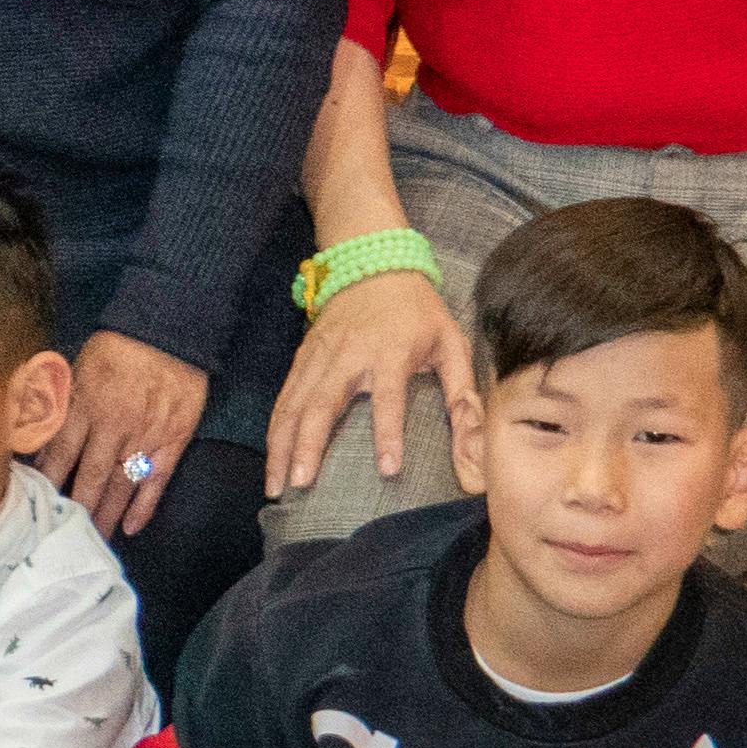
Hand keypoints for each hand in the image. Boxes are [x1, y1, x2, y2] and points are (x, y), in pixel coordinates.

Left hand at [37, 329, 210, 537]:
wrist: (168, 332)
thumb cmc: (115, 350)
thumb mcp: (74, 368)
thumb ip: (52, 400)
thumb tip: (25, 430)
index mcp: (84, 405)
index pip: (59, 453)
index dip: (48, 482)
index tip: (36, 505)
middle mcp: (112, 425)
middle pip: (89, 477)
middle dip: (76, 510)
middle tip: (62, 538)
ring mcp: (145, 435)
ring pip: (120, 484)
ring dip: (106, 515)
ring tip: (93, 540)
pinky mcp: (173, 440)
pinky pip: (157, 480)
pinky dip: (144, 506)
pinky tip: (131, 527)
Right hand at [266, 258, 474, 502]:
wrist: (372, 263)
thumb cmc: (418, 309)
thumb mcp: (451, 340)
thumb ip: (461, 388)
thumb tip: (474, 433)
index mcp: (391, 352)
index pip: (390, 397)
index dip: (389, 433)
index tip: (387, 469)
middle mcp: (349, 356)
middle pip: (323, 404)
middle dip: (308, 445)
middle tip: (300, 484)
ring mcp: (320, 356)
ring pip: (295, 404)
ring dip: (282, 444)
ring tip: (276, 483)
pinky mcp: (303, 357)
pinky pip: (285, 397)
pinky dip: (275, 428)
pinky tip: (272, 456)